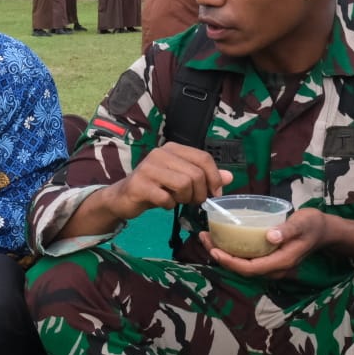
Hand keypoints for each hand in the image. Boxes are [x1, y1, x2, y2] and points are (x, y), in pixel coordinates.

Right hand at [100, 143, 230, 221]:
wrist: (123, 197)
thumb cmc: (155, 187)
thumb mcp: (181, 179)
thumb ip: (204, 176)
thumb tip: (229, 177)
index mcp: (172, 149)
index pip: (203, 158)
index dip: (214, 177)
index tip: (214, 193)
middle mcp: (160, 154)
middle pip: (195, 174)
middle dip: (199, 193)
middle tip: (193, 201)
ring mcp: (148, 168)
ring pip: (183, 185)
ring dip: (184, 199)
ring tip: (177, 200)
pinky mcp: (139, 185)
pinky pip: (166, 198)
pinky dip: (169, 205)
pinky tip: (164, 204)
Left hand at [201, 207, 327, 278]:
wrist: (323, 230)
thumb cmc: (313, 224)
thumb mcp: (302, 223)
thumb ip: (287, 230)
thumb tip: (270, 237)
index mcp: (281, 262)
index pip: (250, 269)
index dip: (230, 262)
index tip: (214, 249)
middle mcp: (274, 268)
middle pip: (242, 269)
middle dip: (220, 256)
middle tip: (204, 238)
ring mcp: (271, 265)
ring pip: (242, 264)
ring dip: (223, 253)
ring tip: (207, 237)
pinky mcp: (268, 258)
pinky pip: (246, 258)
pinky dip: (232, 250)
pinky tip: (222, 238)